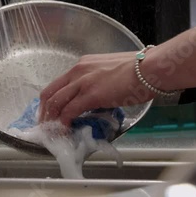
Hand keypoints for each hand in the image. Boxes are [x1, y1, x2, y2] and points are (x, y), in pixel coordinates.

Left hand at [38, 52, 155, 125]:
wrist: (152, 68)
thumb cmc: (140, 71)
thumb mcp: (110, 72)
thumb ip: (98, 82)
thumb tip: (97, 98)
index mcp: (82, 65)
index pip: (58, 83)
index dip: (50, 99)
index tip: (49, 112)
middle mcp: (77, 71)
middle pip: (50, 92)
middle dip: (44, 111)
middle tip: (44, 124)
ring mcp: (82, 83)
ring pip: (55, 102)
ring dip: (50, 119)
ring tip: (51, 131)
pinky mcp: (90, 95)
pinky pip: (69, 111)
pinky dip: (63, 123)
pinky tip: (64, 130)